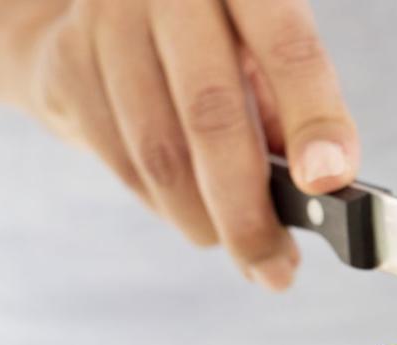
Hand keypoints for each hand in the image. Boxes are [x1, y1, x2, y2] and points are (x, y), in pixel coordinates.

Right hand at [20, 0, 357, 290]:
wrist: (95, 13)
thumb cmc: (214, 44)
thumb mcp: (264, 54)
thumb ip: (293, 110)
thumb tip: (321, 188)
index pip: (288, 47)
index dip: (313, 119)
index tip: (329, 182)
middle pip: (212, 114)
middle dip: (249, 210)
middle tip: (277, 268)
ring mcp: (108, 23)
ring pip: (160, 151)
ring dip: (207, 222)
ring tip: (247, 255)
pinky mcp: (67, 64)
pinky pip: (122, 162)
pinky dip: (166, 208)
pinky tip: (196, 219)